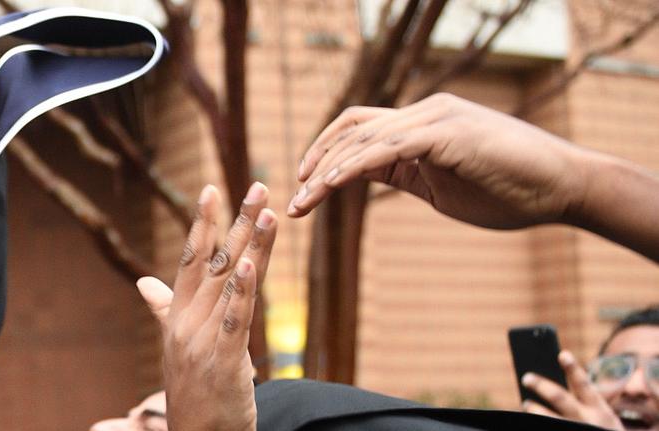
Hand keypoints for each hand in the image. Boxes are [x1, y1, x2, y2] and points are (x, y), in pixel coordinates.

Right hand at [137, 182, 277, 430]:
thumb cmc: (193, 391)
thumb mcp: (178, 346)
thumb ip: (164, 309)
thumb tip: (144, 282)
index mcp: (178, 316)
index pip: (191, 260)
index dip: (203, 224)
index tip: (213, 188)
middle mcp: (187, 323)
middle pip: (214, 263)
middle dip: (235, 223)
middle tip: (256, 187)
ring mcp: (203, 341)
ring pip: (229, 285)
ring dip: (248, 247)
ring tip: (266, 213)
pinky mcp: (224, 362)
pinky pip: (235, 321)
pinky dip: (241, 292)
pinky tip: (248, 265)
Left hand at [287, 93, 586, 229]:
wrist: (564, 189)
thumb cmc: (511, 190)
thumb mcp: (441, 186)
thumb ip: (404, 175)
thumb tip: (369, 177)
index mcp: (422, 124)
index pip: (358, 129)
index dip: (325, 154)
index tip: (303, 187)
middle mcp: (426, 112)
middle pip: (352, 130)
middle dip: (316, 164)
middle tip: (293, 201)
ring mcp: (438, 119)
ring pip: (364, 138)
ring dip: (327, 170)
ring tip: (303, 200)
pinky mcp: (450, 134)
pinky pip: (390, 147)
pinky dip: (356, 164)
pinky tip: (332, 185)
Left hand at [522, 350, 623, 429]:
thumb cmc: (602, 428)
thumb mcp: (601, 415)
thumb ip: (583, 401)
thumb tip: (549, 385)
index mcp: (599, 408)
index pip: (584, 384)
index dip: (573, 368)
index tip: (563, 354)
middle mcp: (588, 419)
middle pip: (560, 398)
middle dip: (542, 386)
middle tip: (526, 377)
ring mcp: (576, 429)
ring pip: (551, 418)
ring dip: (536, 410)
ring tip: (526, 403)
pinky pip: (550, 428)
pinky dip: (540, 423)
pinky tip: (528, 421)